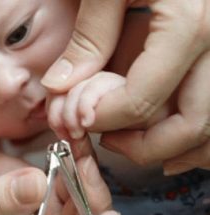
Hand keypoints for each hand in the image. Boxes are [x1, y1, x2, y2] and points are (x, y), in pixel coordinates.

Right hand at [0, 145, 118, 214]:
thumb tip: (35, 187)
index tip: (108, 213)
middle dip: (90, 190)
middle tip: (86, 162)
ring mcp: (37, 201)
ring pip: (75, 190)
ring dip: (83, 169)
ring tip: (80, 145)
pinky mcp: (33, 177)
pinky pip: (61, 170)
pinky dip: (70, 156)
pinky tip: (72, 140)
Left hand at [42, 0, 209, 174]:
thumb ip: (89, 37)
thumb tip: (61, 85)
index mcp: (190, 24)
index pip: (143, 97)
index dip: (106, 117)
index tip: (79, 119)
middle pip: (192, 123)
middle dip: (145, 146)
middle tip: (110, 142)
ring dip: (177, 148)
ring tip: (138, 147)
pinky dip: (199, 135)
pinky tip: (176, 145)